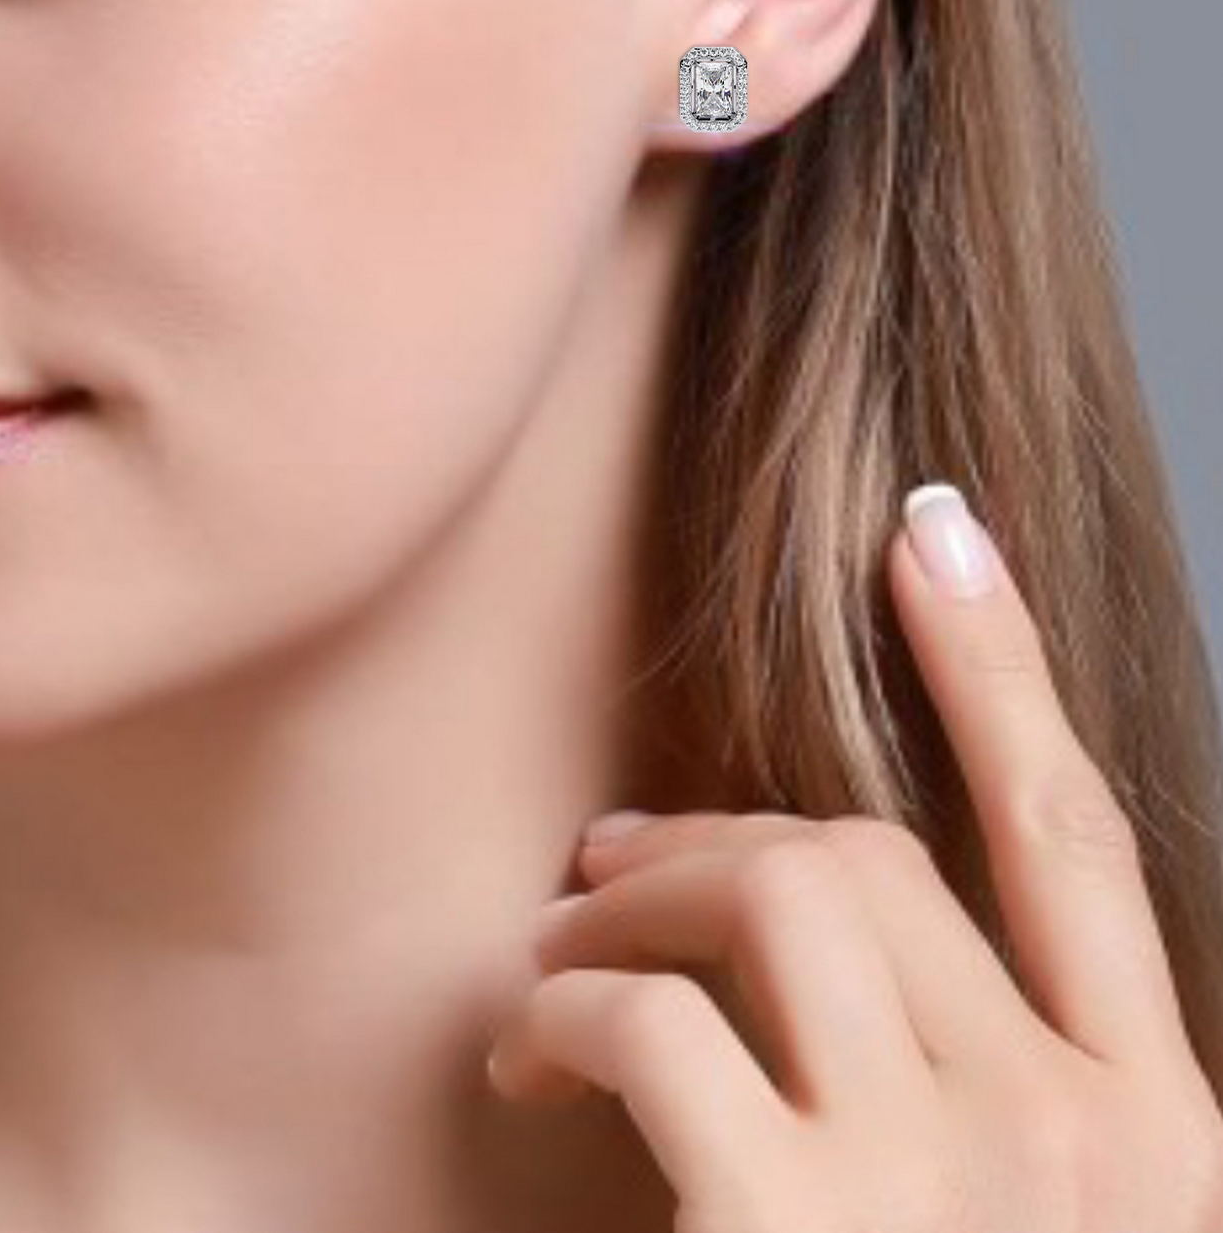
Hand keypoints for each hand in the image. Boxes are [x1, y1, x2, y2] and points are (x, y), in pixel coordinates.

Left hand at [487, 483, 1222, 1231]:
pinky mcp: (808, 1229)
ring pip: (783, 892)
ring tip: (559, 955)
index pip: (1082, 845)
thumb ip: (972, 1100)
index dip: (1001, 669)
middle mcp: (1082, 1144)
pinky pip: (659, 1023)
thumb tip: (797, 939)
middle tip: (607, 861)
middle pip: (878, 858)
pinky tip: (530, 1067)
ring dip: (638, 895)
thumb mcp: (1011, 1230)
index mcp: (1161, 1150)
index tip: (935, 527)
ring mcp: (960, 1188)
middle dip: (723, 825)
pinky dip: (567, 1014)